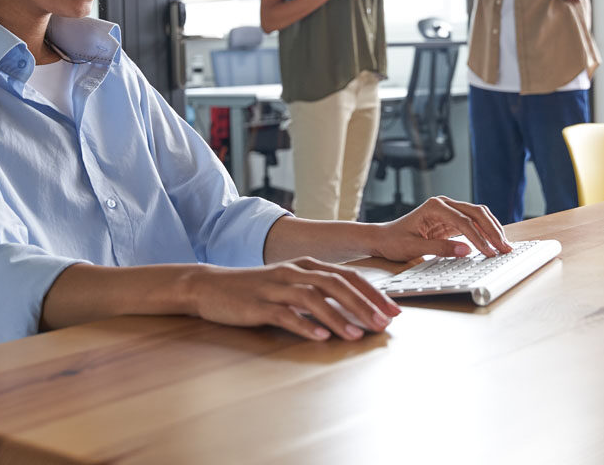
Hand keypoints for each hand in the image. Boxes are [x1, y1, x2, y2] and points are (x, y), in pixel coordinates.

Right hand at [190, 258, 400, 341]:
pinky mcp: (258, 305)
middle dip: (364, 304)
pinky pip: (285, 314)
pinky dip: (304, 325)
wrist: (210, 286)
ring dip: (338, 317)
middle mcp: (294, 272)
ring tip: (357, 335)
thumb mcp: (289, 284)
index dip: (373, 293)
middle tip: (384, 323)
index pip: (348, 276)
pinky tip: (319, 337)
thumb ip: (317, 292)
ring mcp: (275, 287)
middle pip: (336, 284)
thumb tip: (353, 310)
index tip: (393, 311)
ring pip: (314, 298)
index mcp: (305, 266)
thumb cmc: (255, 289)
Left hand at [372, 196, 512, 261]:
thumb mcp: (413, 248)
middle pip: (476, 213)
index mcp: (434, 206)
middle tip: (504, 248)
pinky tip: (494, 242)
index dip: (479, 237)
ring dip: (492, 229)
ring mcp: (448, 210)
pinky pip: (473, 223)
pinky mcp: (451, 220)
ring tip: (504, 246)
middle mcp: (443, 204)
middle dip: (492, 231)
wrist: (383, 238)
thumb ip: (439, 248)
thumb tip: (466, 250)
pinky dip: (486, 232)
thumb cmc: (394, 241)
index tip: (489, 252)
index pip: (463, 221)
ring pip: (478, 215)